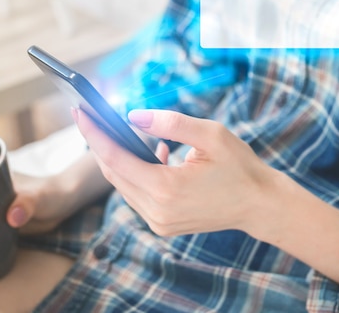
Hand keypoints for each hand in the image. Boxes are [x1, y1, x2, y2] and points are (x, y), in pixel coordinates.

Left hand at [73, 108, 277, 236]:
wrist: (259, 205)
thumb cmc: (239, 166)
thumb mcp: (211, 134)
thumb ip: (171, 123)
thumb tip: (132, 117)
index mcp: (167, 189)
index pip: (116, 158)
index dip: (94, 133)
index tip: (79, 111)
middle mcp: (157, 211)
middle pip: (114, 173)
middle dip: (99, 143)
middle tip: (90, 116)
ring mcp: (159, 222)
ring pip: (123, 186)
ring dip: (117, 159)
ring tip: (117, 131)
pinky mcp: (162, 226)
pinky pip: (138, 196)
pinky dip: (136, 173)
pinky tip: (153, 154)